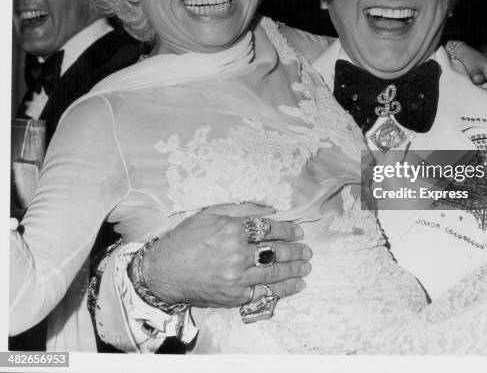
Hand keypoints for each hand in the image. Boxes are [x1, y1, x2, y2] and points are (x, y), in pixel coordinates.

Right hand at [141, 203, 311, 307]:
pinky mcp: (233, 296)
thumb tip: (269, 208)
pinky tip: (293, 286)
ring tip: (305, 267)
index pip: (269, 228)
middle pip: (276, 251)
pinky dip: (280, 290)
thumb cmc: (185, 239)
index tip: (298, 231)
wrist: (163, 271)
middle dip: (295, 251)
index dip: (287, 230)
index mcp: (232, 229)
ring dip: (293, 270)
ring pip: (273, 273)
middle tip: (306, 250)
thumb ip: (241, 209)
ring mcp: (236, 277)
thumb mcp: (210, 214)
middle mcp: (237, 253)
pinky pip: (263, 292)